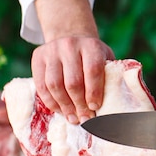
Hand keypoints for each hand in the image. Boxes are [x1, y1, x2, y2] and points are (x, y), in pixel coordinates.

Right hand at [32, 0, 113, 123]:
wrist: (69, 36)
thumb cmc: (92, 56)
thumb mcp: (104, 58)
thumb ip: (110, 76)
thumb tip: (117, 105)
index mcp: (91, 45)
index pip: (93, 71)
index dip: (94, 92)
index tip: (96, 108)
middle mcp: (69, 45)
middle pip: (73, 82)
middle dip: (79, 105)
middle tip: (85, 119)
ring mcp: (51, 50)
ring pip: (55, 85)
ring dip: (64, 106)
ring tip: (73, 118)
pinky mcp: (37, 58)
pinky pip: (41, 85)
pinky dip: (51, 102)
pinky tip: (60, 110)